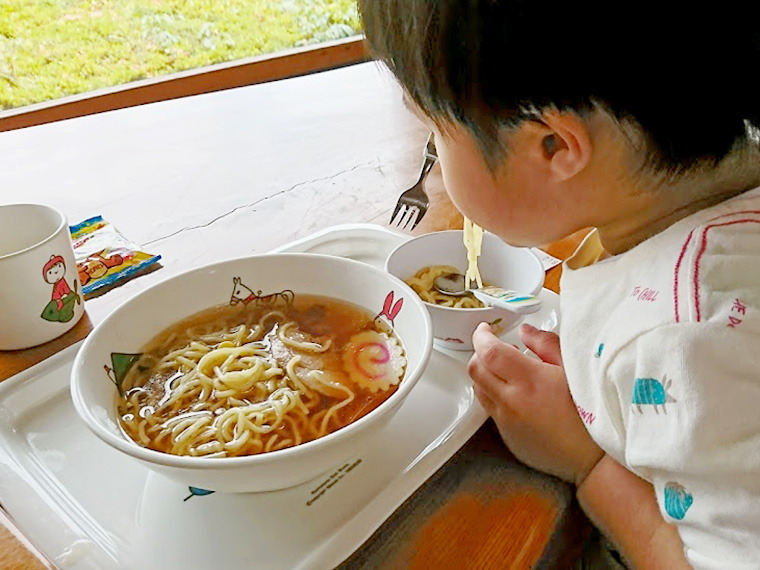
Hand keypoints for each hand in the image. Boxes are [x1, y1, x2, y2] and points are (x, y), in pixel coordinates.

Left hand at [468, 322, 602, 483]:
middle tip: (498, 347)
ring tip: (509, 371)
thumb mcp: (575, 370)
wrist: (597, 461)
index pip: (489, 353)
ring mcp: (506, 423)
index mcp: (529, 382)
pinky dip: (496, 395)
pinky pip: (491, 410)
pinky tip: (519, 395)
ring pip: (479, 390)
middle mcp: (511, 403)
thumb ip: (546, 344)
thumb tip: (525, 332)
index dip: (482, 337)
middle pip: (476, 370)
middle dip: (480, 353)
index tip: (485, 329)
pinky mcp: (508, 438)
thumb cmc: (593, 415)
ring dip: (486, 375)